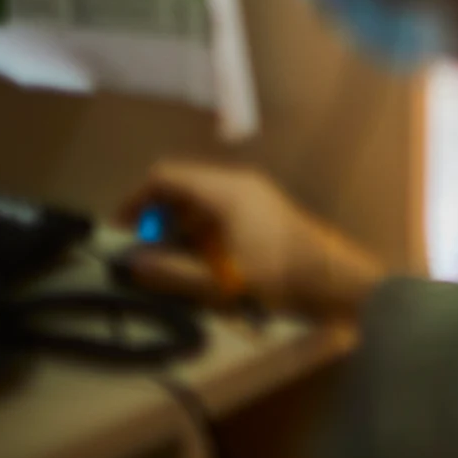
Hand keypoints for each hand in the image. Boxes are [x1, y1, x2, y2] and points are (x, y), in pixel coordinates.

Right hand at [117, 159, 384, 317]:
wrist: (336, 281)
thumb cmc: (280, 277)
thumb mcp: (221, 281)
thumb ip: (172, 270)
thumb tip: (132, 262)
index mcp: (227, 190)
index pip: (167, 176)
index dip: (137, 199)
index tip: (122, 227)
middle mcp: (240, 182)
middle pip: (183, 184)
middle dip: (158, 214)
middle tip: (144, 247)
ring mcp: (255, 193)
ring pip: (201, 197)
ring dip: (179, 222)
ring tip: (168, 257)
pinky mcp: (264, 208)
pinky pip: (221, 206)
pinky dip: (202, 226)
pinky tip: (199, 256)